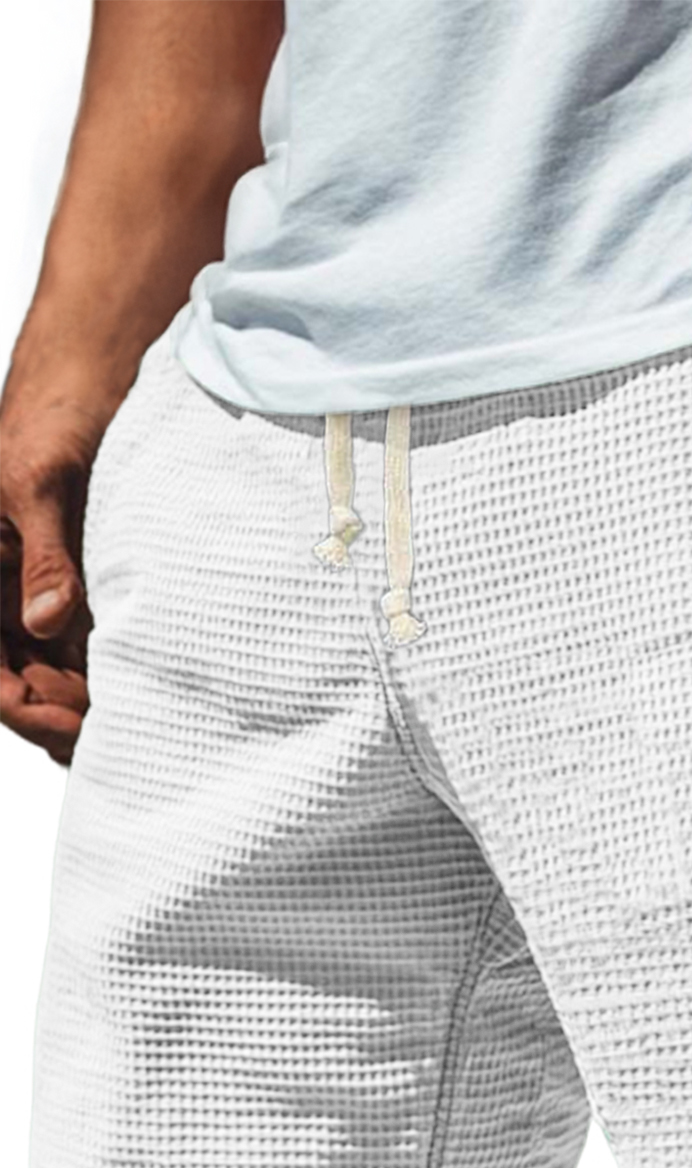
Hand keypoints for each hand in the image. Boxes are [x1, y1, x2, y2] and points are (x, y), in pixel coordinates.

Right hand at [0, 390, 102, 765]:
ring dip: (88, 702)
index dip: (25, 709)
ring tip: (137, 723)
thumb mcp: (41, 484)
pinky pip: (83, 645)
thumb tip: (47, 623)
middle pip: (22, 684)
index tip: (75, 727)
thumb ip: (43, 556)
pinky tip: (143, 691)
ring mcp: (35, 593)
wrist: (90, 382)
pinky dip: (108, 672)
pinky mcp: (74, 586)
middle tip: (120, 737)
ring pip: (54, 672)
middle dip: (63, 717)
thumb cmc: (49, 419)